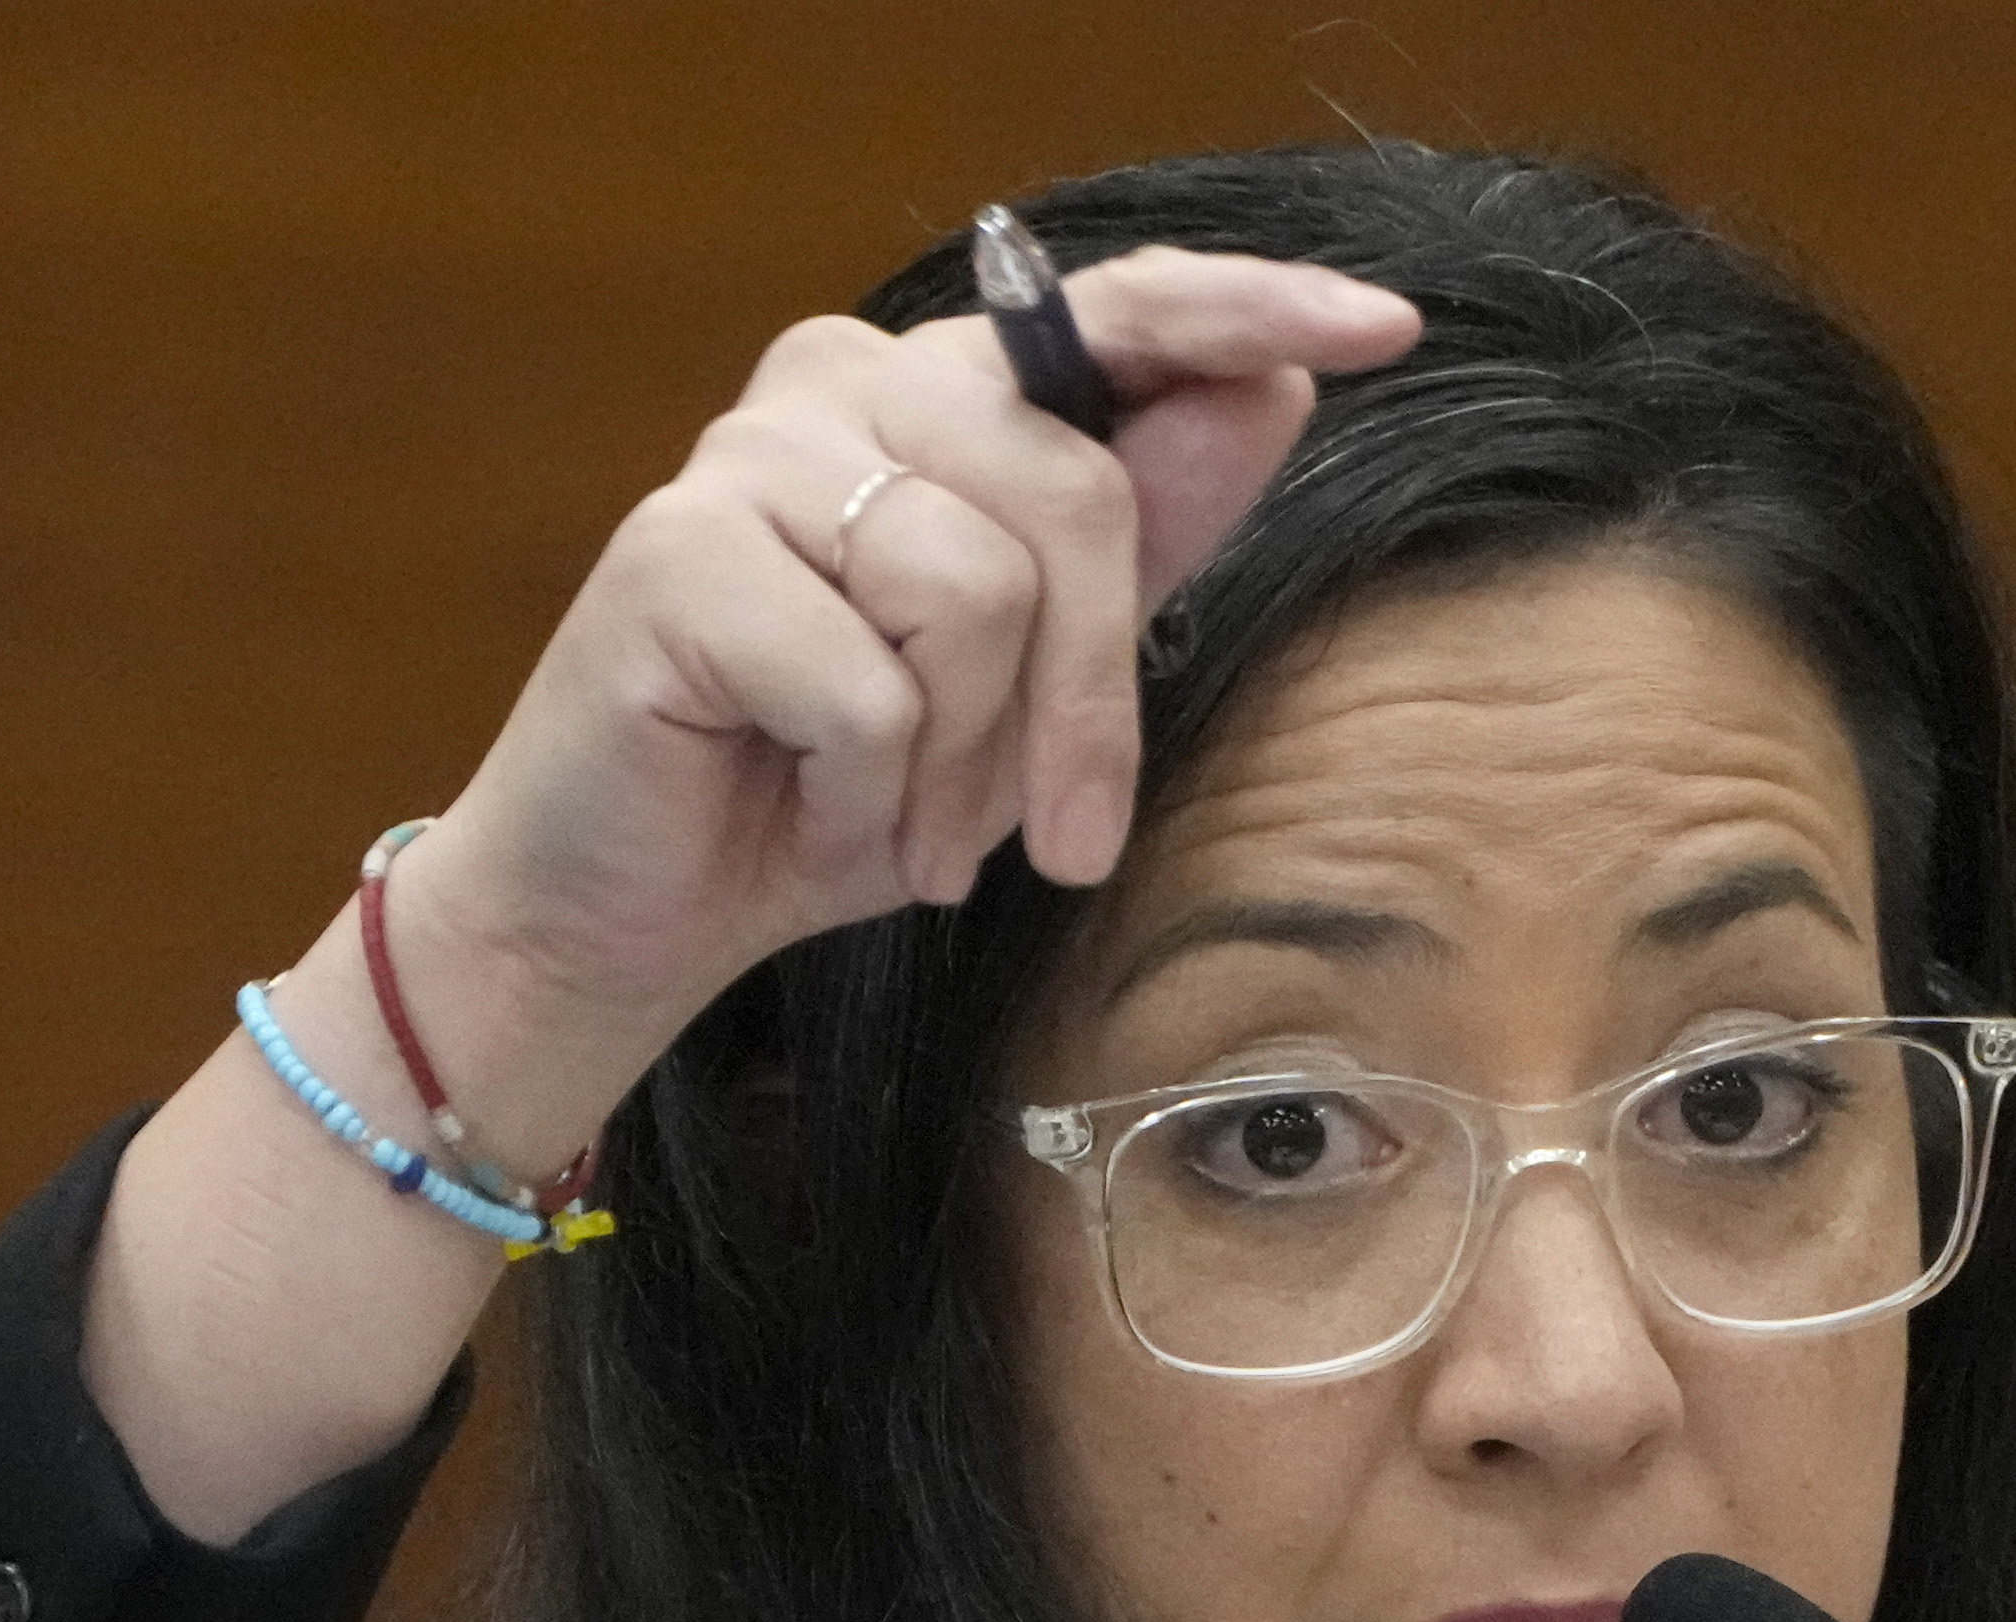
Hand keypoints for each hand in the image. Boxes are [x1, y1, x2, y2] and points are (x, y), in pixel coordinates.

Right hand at [375, 243, 1426, 1146]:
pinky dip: (868, 791)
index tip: (1378, 332)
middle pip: (1072, 494)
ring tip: (899, 822)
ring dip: (961, 763)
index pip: (1112, 315)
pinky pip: (870, 685)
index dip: (1245, 313)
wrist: (638, 914)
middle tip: (1058, 837)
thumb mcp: (1027, 690)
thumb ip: (1138, 542)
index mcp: (938, 396)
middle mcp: (841, 382)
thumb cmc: (834, 794)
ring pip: (973, 591)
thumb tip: (1265, 398)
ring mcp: (749, 456)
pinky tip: (805, 805)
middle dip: (1087, 698)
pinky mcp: (677, 554)